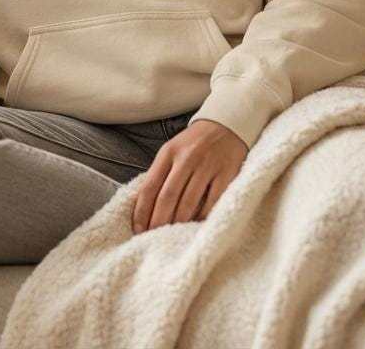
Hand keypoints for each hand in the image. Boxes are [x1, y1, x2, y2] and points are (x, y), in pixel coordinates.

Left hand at [131, 119, 246, 232]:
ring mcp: (207, 166)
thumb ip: (160, 174)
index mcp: (168, 153)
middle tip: (153, 238)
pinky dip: (202, 217)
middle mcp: (186, 158)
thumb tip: (144, 208)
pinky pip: (212, 202)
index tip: (138, 229)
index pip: (149, 186)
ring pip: (188, 202)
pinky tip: (195, 227)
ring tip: (171, 237)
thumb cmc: (193, 144)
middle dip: (158, 221)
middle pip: (168, 196)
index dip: (142, 211)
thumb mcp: (172, 151)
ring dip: (178, 223)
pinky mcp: (226, 174)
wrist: (225, 125)